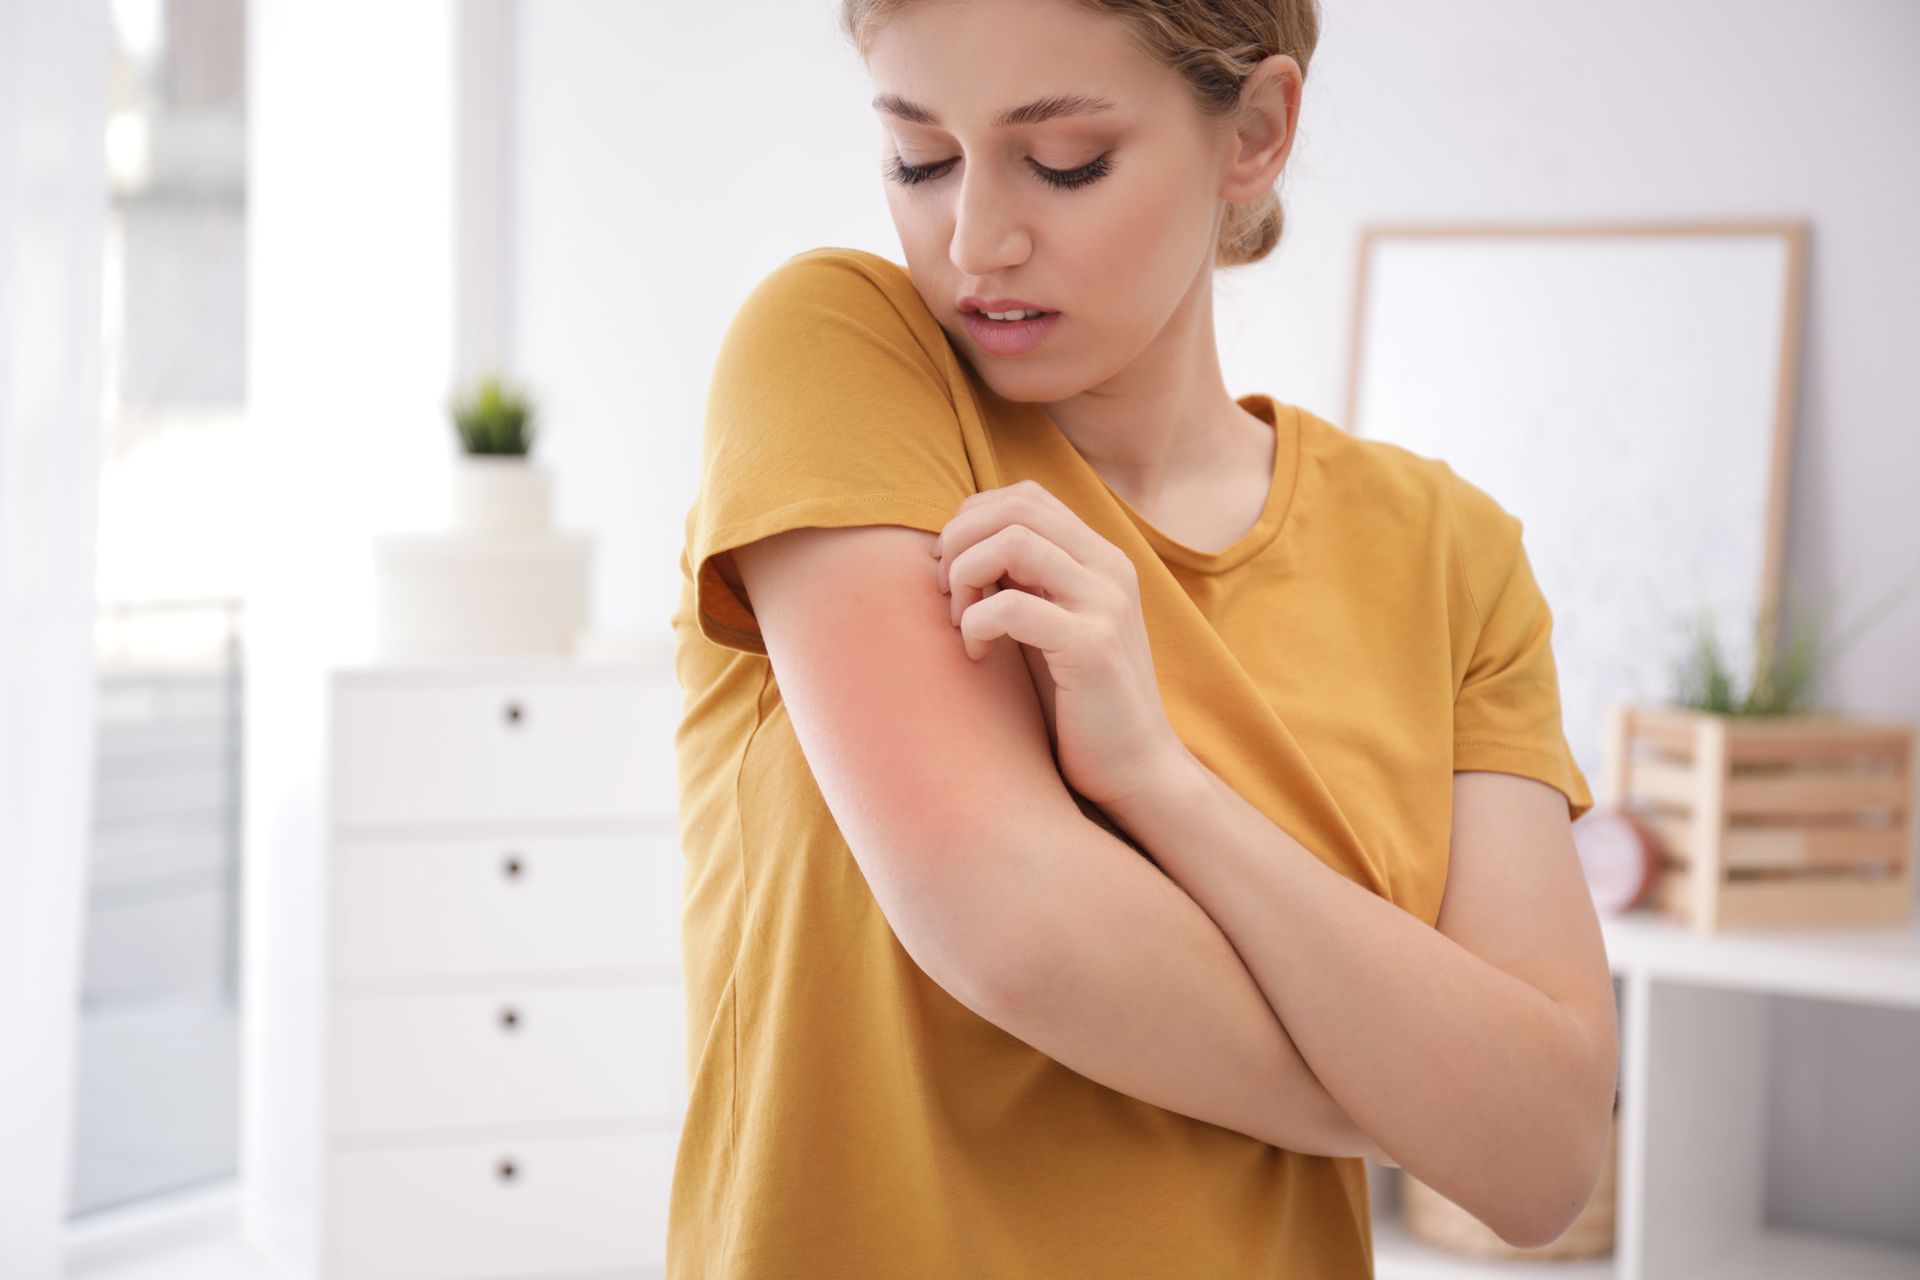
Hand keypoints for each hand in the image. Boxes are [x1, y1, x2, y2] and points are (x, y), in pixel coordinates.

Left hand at [934, 480, 1183, 810]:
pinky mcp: (1092, 648)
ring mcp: (1105, 604)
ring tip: (960, 621)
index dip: (972, 520)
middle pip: (1014, 507)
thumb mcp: (1049, 624)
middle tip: (946, 592)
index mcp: (1099, 557)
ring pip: (1012, 542)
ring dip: (965, 576)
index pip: (1024, 496)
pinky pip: (1012, 607)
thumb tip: (955, 545)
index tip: (952, 570)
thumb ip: (1022, 581)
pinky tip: (977, 654)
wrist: (1136, 769)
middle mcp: (1109, 568)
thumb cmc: (1078, 701)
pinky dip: (976, 624)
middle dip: (960, 541)